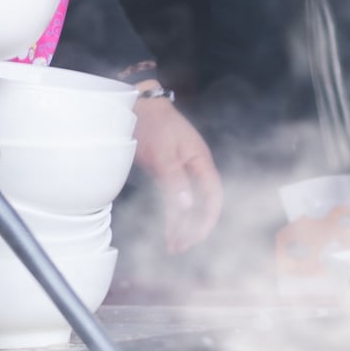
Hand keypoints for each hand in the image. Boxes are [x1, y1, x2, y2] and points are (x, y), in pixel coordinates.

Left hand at [131, 95, 222, 250]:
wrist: (136, 104)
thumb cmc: (152, 123)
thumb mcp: (163, 153)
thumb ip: (175, 180)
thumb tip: (187, 207)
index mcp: (201, 160)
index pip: (213, 195)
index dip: (207, 218)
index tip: (194, 236)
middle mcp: (195, 167)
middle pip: (202, 203)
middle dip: (193, 227)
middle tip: (179, 246)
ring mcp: (182, 170)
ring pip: (188, 204)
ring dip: (182, 225)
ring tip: (173, 246)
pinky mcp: (168, 172)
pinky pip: (176, 199)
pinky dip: (173, 215)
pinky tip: (169, 228)